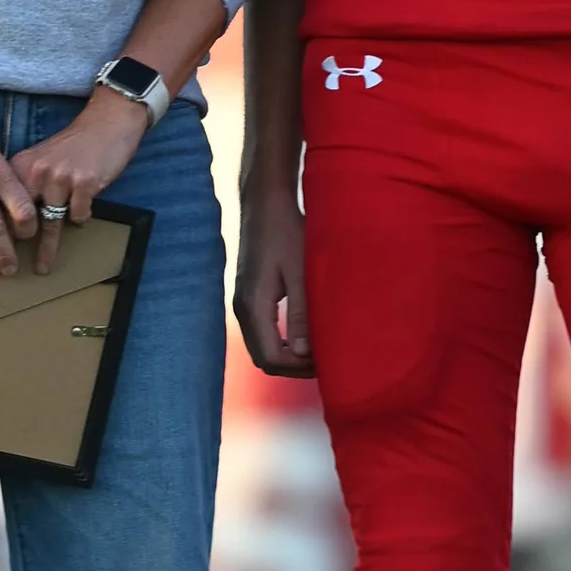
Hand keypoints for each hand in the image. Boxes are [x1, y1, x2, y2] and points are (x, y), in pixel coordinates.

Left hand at [11, 89, 148, 272]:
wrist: (106, 124)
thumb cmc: (73, 146)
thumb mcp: (41, 159)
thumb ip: (27, 184)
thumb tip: (12, 220)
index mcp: (20, 166)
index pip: (3, 204)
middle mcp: (37, 172)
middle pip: (22, 218)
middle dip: (17, 246)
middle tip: (10, 267)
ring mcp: (61, 178)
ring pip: (50, 223)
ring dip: (47, 248)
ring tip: (42, 268)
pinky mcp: (85, 184)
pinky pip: (79, 216)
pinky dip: (81, 218)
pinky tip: (83, 212)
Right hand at [233, 187, 313, 375]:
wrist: (266, 203)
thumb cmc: (286, 231)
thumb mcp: (300, 272)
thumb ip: (300, 314)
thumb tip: (303, 353)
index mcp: (253, 305)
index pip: (271, 357)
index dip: (299, 367)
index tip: (327, 361)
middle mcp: (243, 308)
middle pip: (263, 358)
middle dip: (294, 366)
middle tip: (326, 361)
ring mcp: (243, 302)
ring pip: (262, 347)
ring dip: (288, 354)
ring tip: (319, 349)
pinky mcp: (249, 295)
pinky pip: (262, 331)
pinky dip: (281, 341)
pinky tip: (304, 334)